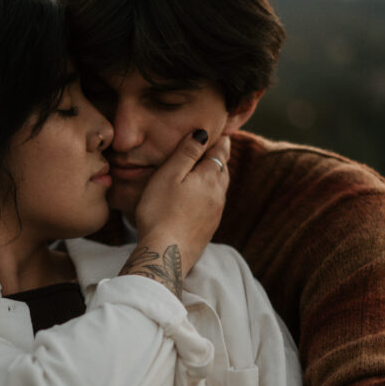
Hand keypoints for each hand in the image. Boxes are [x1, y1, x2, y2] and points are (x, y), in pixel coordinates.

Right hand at [133, 131, 230, 277]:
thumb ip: (187, 153)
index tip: (222, 131)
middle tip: (218, 146)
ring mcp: (215, 214)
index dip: (220, 140)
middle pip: (223, 170)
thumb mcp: (169, 175)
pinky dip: (211, 193)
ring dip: (217, 175)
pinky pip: (215, 204)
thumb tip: (203, 133)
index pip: (220, 152)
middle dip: (220, 157)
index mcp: (210, 178)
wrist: (166, 254)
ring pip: (221, 188)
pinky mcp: (208, 229)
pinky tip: (202, 197)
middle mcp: (218, 195)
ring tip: (211, 168)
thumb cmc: (161, 212)